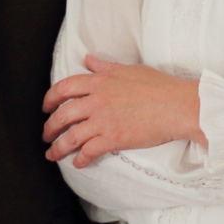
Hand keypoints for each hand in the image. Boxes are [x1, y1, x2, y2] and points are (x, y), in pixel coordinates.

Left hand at [42, 56, 203, 167]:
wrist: (177, 105)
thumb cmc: (159, 86)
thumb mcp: (129, 69)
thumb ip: (105, 66)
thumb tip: (89, 59)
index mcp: (100, 81)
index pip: (64, 88)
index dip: (50, 98)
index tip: (46, 107)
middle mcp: (97, 100)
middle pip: (62, 114)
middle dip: (49, 127)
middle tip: (46, 134)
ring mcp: (104, 120)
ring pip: (70, 136)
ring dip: (58, 148)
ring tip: (53, 154)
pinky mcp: (113, 138)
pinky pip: (88, 151)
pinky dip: (80, 159)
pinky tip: (77, 163)